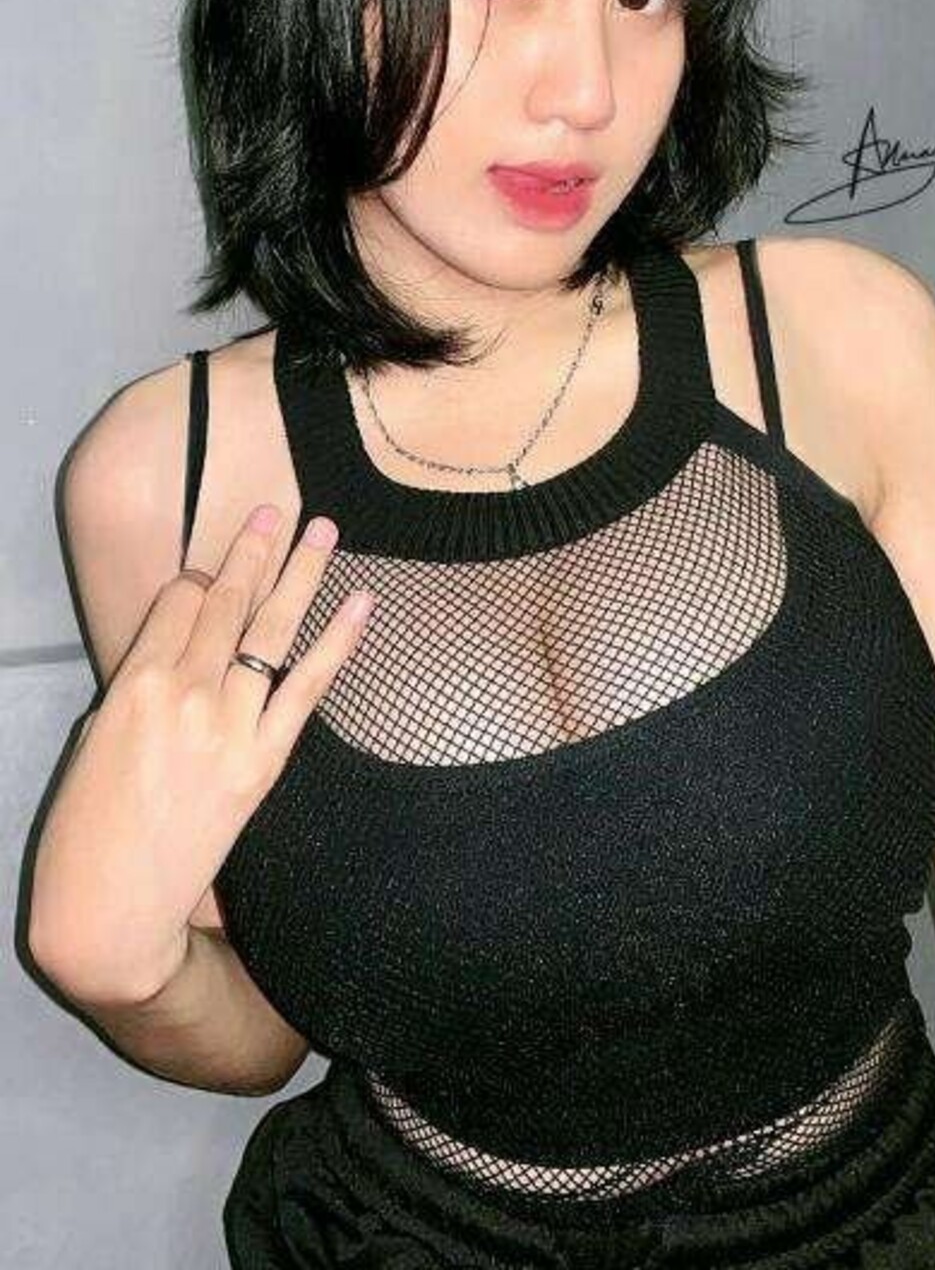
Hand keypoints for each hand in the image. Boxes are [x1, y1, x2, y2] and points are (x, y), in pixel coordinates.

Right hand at [31, 504, 373, 1005]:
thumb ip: (138, 691)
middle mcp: (184, 692)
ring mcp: (228, 725)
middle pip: (226, 601)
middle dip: (253, 550)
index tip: (219, 566)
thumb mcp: (95, 742)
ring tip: (322, 528)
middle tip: (276, 509)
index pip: (179, 602)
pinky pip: (308, 688)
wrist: (109, 913)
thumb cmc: (85, 834)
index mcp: (133, 682)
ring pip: (270, 629)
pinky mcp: (263, 762)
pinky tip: (361, 604)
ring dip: (300, 572)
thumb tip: (177, 657)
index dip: (200, 579)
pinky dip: (339, 642)